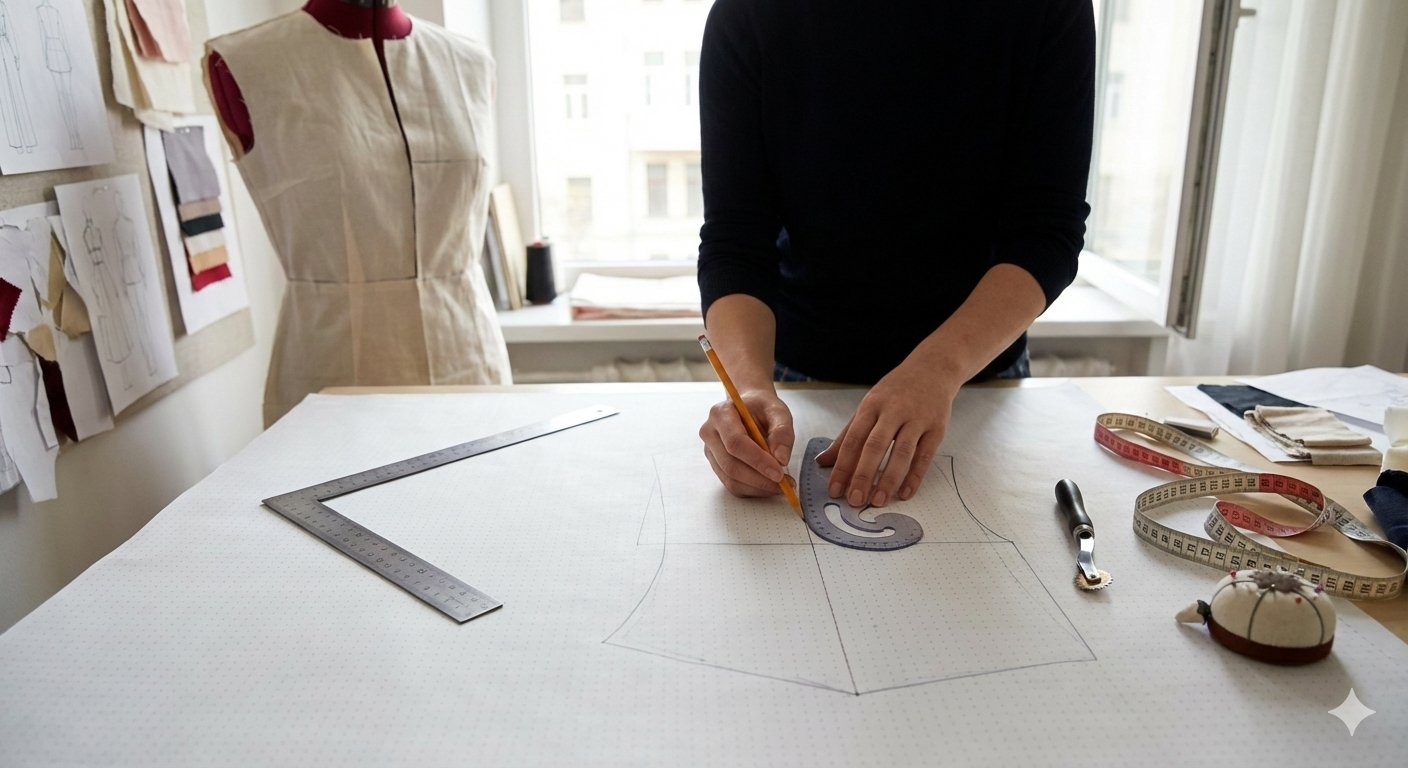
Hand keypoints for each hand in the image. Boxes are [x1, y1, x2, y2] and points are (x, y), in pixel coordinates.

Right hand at [699, 389, 794, 497]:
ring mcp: (711, 451)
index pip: (735, 443)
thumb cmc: (762, 407)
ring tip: (782, 485)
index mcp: (721, 414)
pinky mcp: (717, 465)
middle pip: (731, 465)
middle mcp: (710, 433)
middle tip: (785, 484)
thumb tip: (781, 460)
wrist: (749, 408)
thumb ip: (782, 432)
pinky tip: (770, 484)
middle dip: (760, 479)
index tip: (779, 473)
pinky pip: (733, 485)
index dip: (757, 461)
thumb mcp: (778, 411)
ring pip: (731, 479)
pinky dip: (754, 489)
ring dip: (758, 487)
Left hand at [816, 356, 959, 507]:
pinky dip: (915, 475)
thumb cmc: (896, 391)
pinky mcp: (936, 427)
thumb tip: (823, 461)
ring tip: (878, 500)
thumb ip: (847, 435)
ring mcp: (917, 419)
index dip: (842, 466)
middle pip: (875, 445)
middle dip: (863, 474)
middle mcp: (893, 411)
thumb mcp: (868, 406)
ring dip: (889, 478)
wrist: (932, 369)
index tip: (834, 489)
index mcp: (871, 406)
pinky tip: (905, 492)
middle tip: (854, 500)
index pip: (853, 439)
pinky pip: (925, 455)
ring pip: (901, 451)